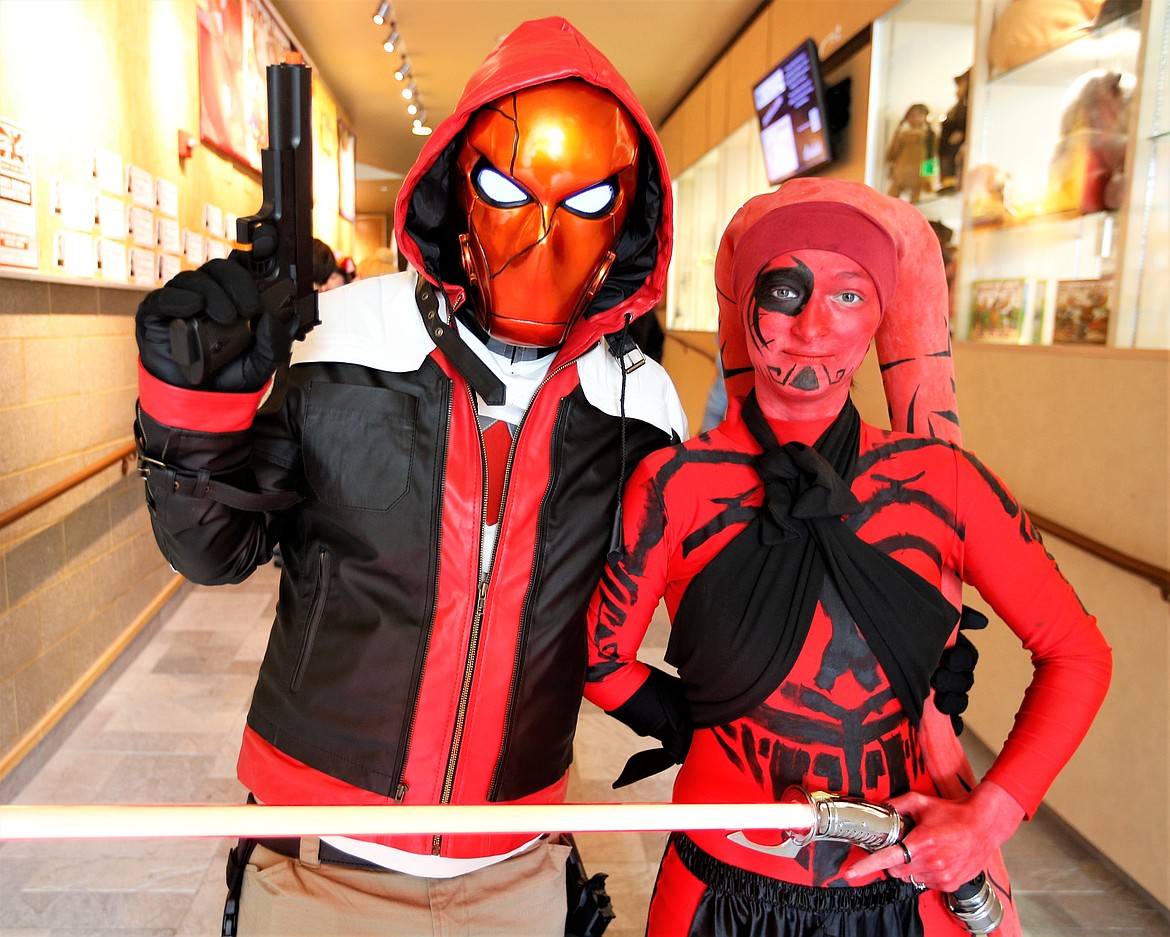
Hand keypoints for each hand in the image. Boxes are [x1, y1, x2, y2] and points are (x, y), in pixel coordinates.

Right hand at [136, 257, 291, 392]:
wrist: (198, 401)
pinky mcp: (155, 315)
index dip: (254, 253)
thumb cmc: (227, 375)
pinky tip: (193, 306)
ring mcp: (180, 302)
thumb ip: (274, 344)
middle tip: (249, 307)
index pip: (240, 267)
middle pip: (219, 269)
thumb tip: (272, 320)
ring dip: (212, 293)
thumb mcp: (261, 364)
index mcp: (233, 297)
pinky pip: (163, 298)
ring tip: (226, 316)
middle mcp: (207, 294)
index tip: (269, 246)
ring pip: (194, 280)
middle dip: (237, 282)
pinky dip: (178, 299)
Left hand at [843, 782, 1024, 891]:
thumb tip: (879, 807)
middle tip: (904, 845)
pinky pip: (924, 883)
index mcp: (922, 842)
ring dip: (909, 866)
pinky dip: (924, 873)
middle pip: (895, 870)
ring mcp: (941, 876)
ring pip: (909, 877)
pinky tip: (934, 858)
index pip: (887, 858)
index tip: (850, 873)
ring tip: (924, 850)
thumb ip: (896, 805)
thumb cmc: (953, 813)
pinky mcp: (949, 884)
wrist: (983, 826)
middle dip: (893, 859)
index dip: (866, 866)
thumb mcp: (921, 802)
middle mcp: (931, 862)